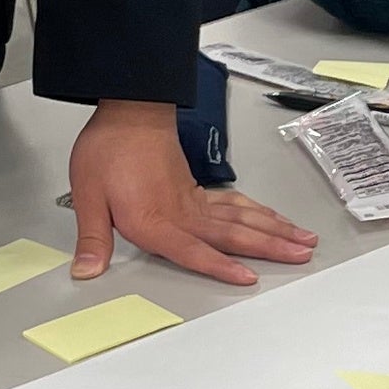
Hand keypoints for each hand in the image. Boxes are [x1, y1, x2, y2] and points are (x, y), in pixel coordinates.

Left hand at [69, 99, 317, 288]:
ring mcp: (194, 202)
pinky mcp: (197, 190)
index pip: (193, 250)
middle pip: (234, 235)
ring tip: (303, 240)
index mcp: (155, 221)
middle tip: (302, 256)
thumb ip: (93, 238)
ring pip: (243, 219)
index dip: (220, 266)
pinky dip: (258, 213)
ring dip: (275, 231)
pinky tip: (273, 219)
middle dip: (271, 247)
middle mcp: (182, 214)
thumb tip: (86, 270)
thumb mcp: (87, 195)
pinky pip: (235, 204)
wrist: (128, 111)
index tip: (248, 277)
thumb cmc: (109, 149)